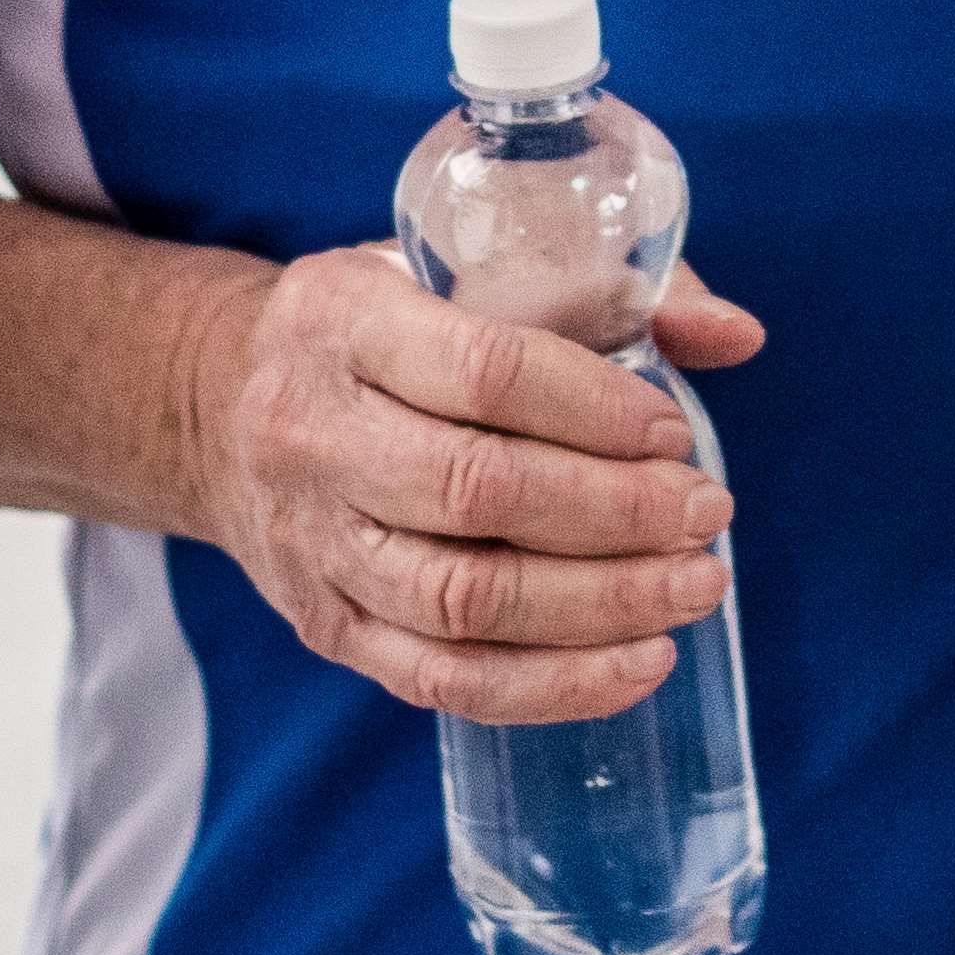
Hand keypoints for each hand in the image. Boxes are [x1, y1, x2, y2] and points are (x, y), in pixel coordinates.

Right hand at [176, 241, 763, 721]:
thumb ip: (606, 291)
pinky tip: (638, 664)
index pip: (484, 372)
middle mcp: (312, 434)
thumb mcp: (459, 268)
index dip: (596, 409)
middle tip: (708, 515)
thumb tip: (738, 335)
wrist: (216, 407)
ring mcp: (314, 543)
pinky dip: (551, 686)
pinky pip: (441, 680)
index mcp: (343, 320)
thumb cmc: (378, 328)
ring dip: (599, 606)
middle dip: (617, 514)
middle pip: (477, 494)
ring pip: (462, 601)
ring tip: (694, 589)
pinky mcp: (325, 626)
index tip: (676, 433)